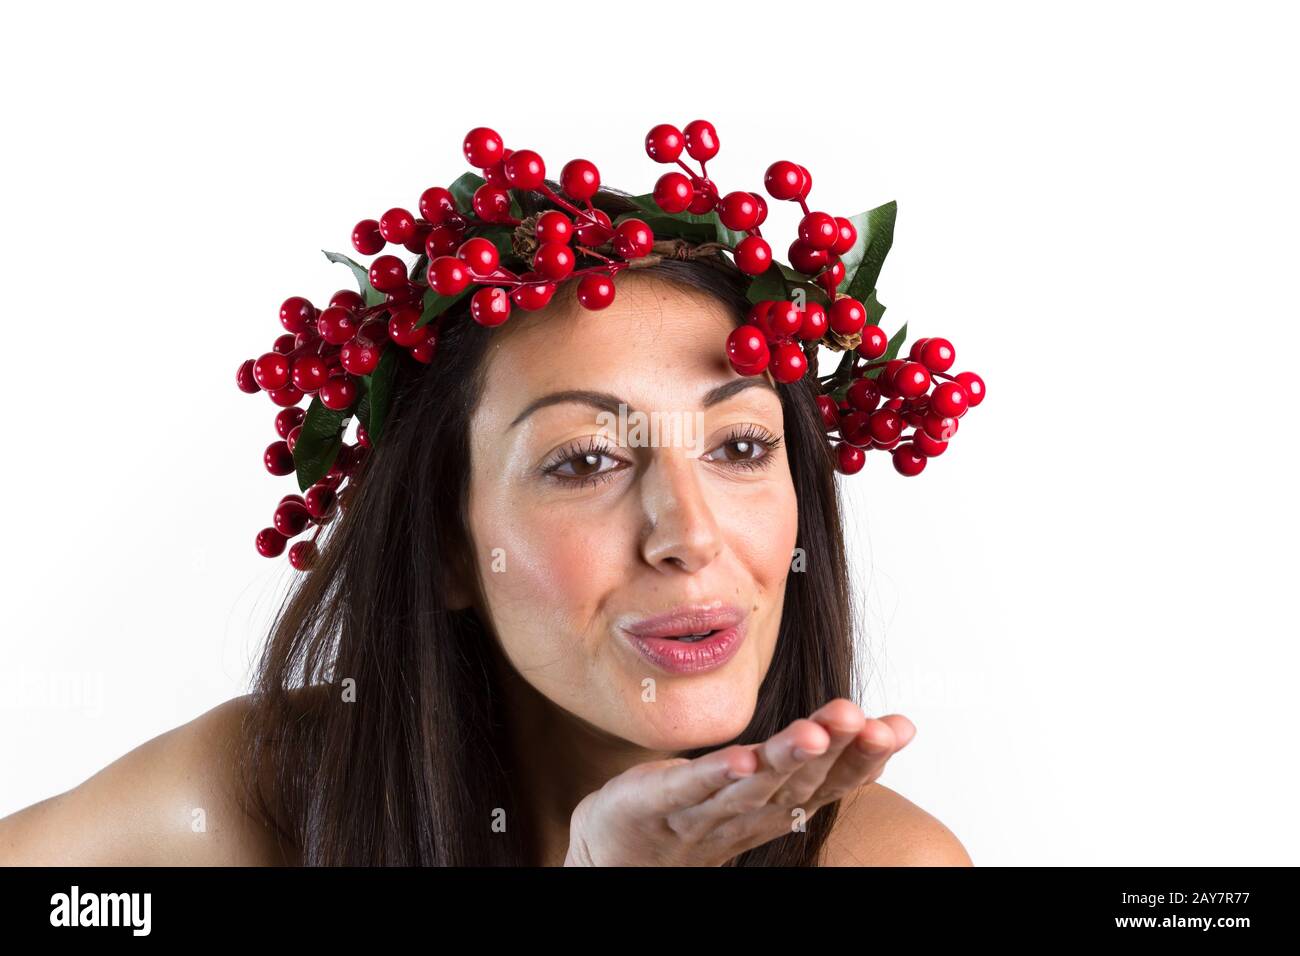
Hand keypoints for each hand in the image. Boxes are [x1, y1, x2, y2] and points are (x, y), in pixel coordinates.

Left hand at [563, 698, 914, 865]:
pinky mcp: (659, 801)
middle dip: (832, 748)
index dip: (865, 756)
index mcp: (781, 803)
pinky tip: (740, 759)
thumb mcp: (771, 777)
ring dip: (783, 759)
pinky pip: (691, 789)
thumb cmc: (706, 806)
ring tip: (810, 733)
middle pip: (798, 780)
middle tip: (858, 718)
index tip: (899, 726)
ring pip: (751, 786)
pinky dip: (715, 775)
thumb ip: (823, 751)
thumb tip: (891, 723)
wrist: (624, 850)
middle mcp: (751, 811)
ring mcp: (704, 810)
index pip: (831, 780)